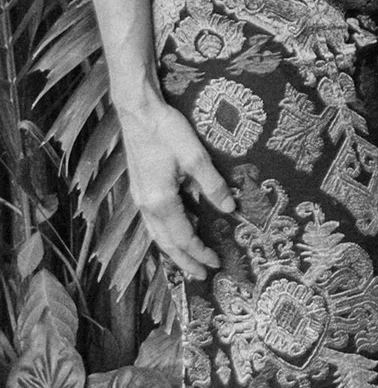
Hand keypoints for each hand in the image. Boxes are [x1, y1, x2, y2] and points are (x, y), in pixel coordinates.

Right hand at [117, 87, 233, 283]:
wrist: (137, 111)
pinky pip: (153, 222)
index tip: (216, 263)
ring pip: (157, 234)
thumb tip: (230, 208)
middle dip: (185, 262)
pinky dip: (166, 234)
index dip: (200, 252)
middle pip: (166, 243)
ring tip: (190, 262)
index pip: (183, 237)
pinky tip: (177, 232)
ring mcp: (140, 198)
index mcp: (160, 201)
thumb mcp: (195, 156)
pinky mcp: (140, 188)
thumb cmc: (166, 130)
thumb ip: (212, 184)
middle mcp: (146, 205)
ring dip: (174, 250)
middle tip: (203, 276)